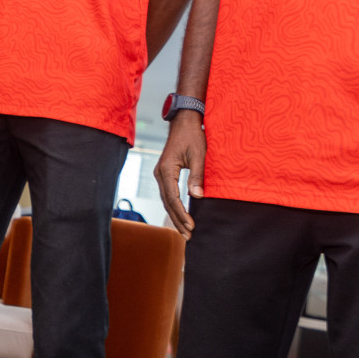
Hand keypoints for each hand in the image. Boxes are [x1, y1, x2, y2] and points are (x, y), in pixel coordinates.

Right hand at [154, 110, 205, 238]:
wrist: (184, 121)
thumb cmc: (192, 136)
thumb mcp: (198, 155)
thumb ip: (197, 176)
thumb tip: (197, 196)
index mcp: (166, 170)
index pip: (173, 198)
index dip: (182, 214)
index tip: (192, 226)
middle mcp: (159, 173)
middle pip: (167, 202)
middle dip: (177, 220)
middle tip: (188, 236)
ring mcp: (160, 173)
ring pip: (166, 199)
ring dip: (175, 215)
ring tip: (184, 230)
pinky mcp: (164, 172)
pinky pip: (167, 193)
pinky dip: (174, 205)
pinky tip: (180, 214)